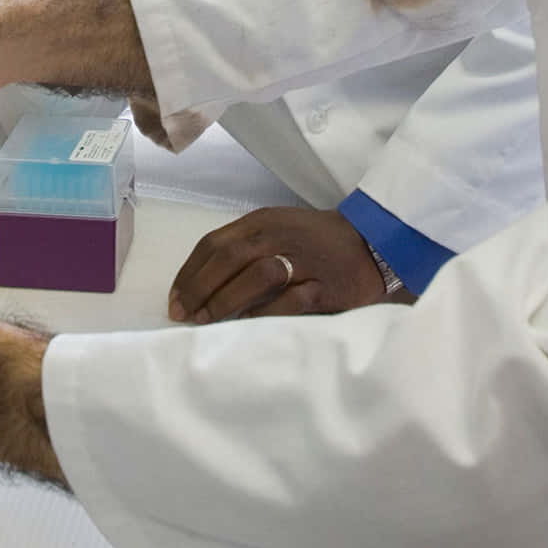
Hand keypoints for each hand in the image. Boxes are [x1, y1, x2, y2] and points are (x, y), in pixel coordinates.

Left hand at [167, 208, 391, 321]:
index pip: (214, 243)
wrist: (372, 242)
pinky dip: (263, 314)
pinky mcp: (324, 287)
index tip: (175, 298)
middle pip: (229, 257)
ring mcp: (303, 261)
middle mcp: (279, 236)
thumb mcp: (276, 229)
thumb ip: (243, 248)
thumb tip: (201, 282)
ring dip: (225, 300)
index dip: (189, 272)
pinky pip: (288, 301)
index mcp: (263, 221)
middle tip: (183, 314)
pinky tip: (244, 327)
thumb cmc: (315, 240)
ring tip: (206, 321)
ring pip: (256, 275)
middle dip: (199, 288)